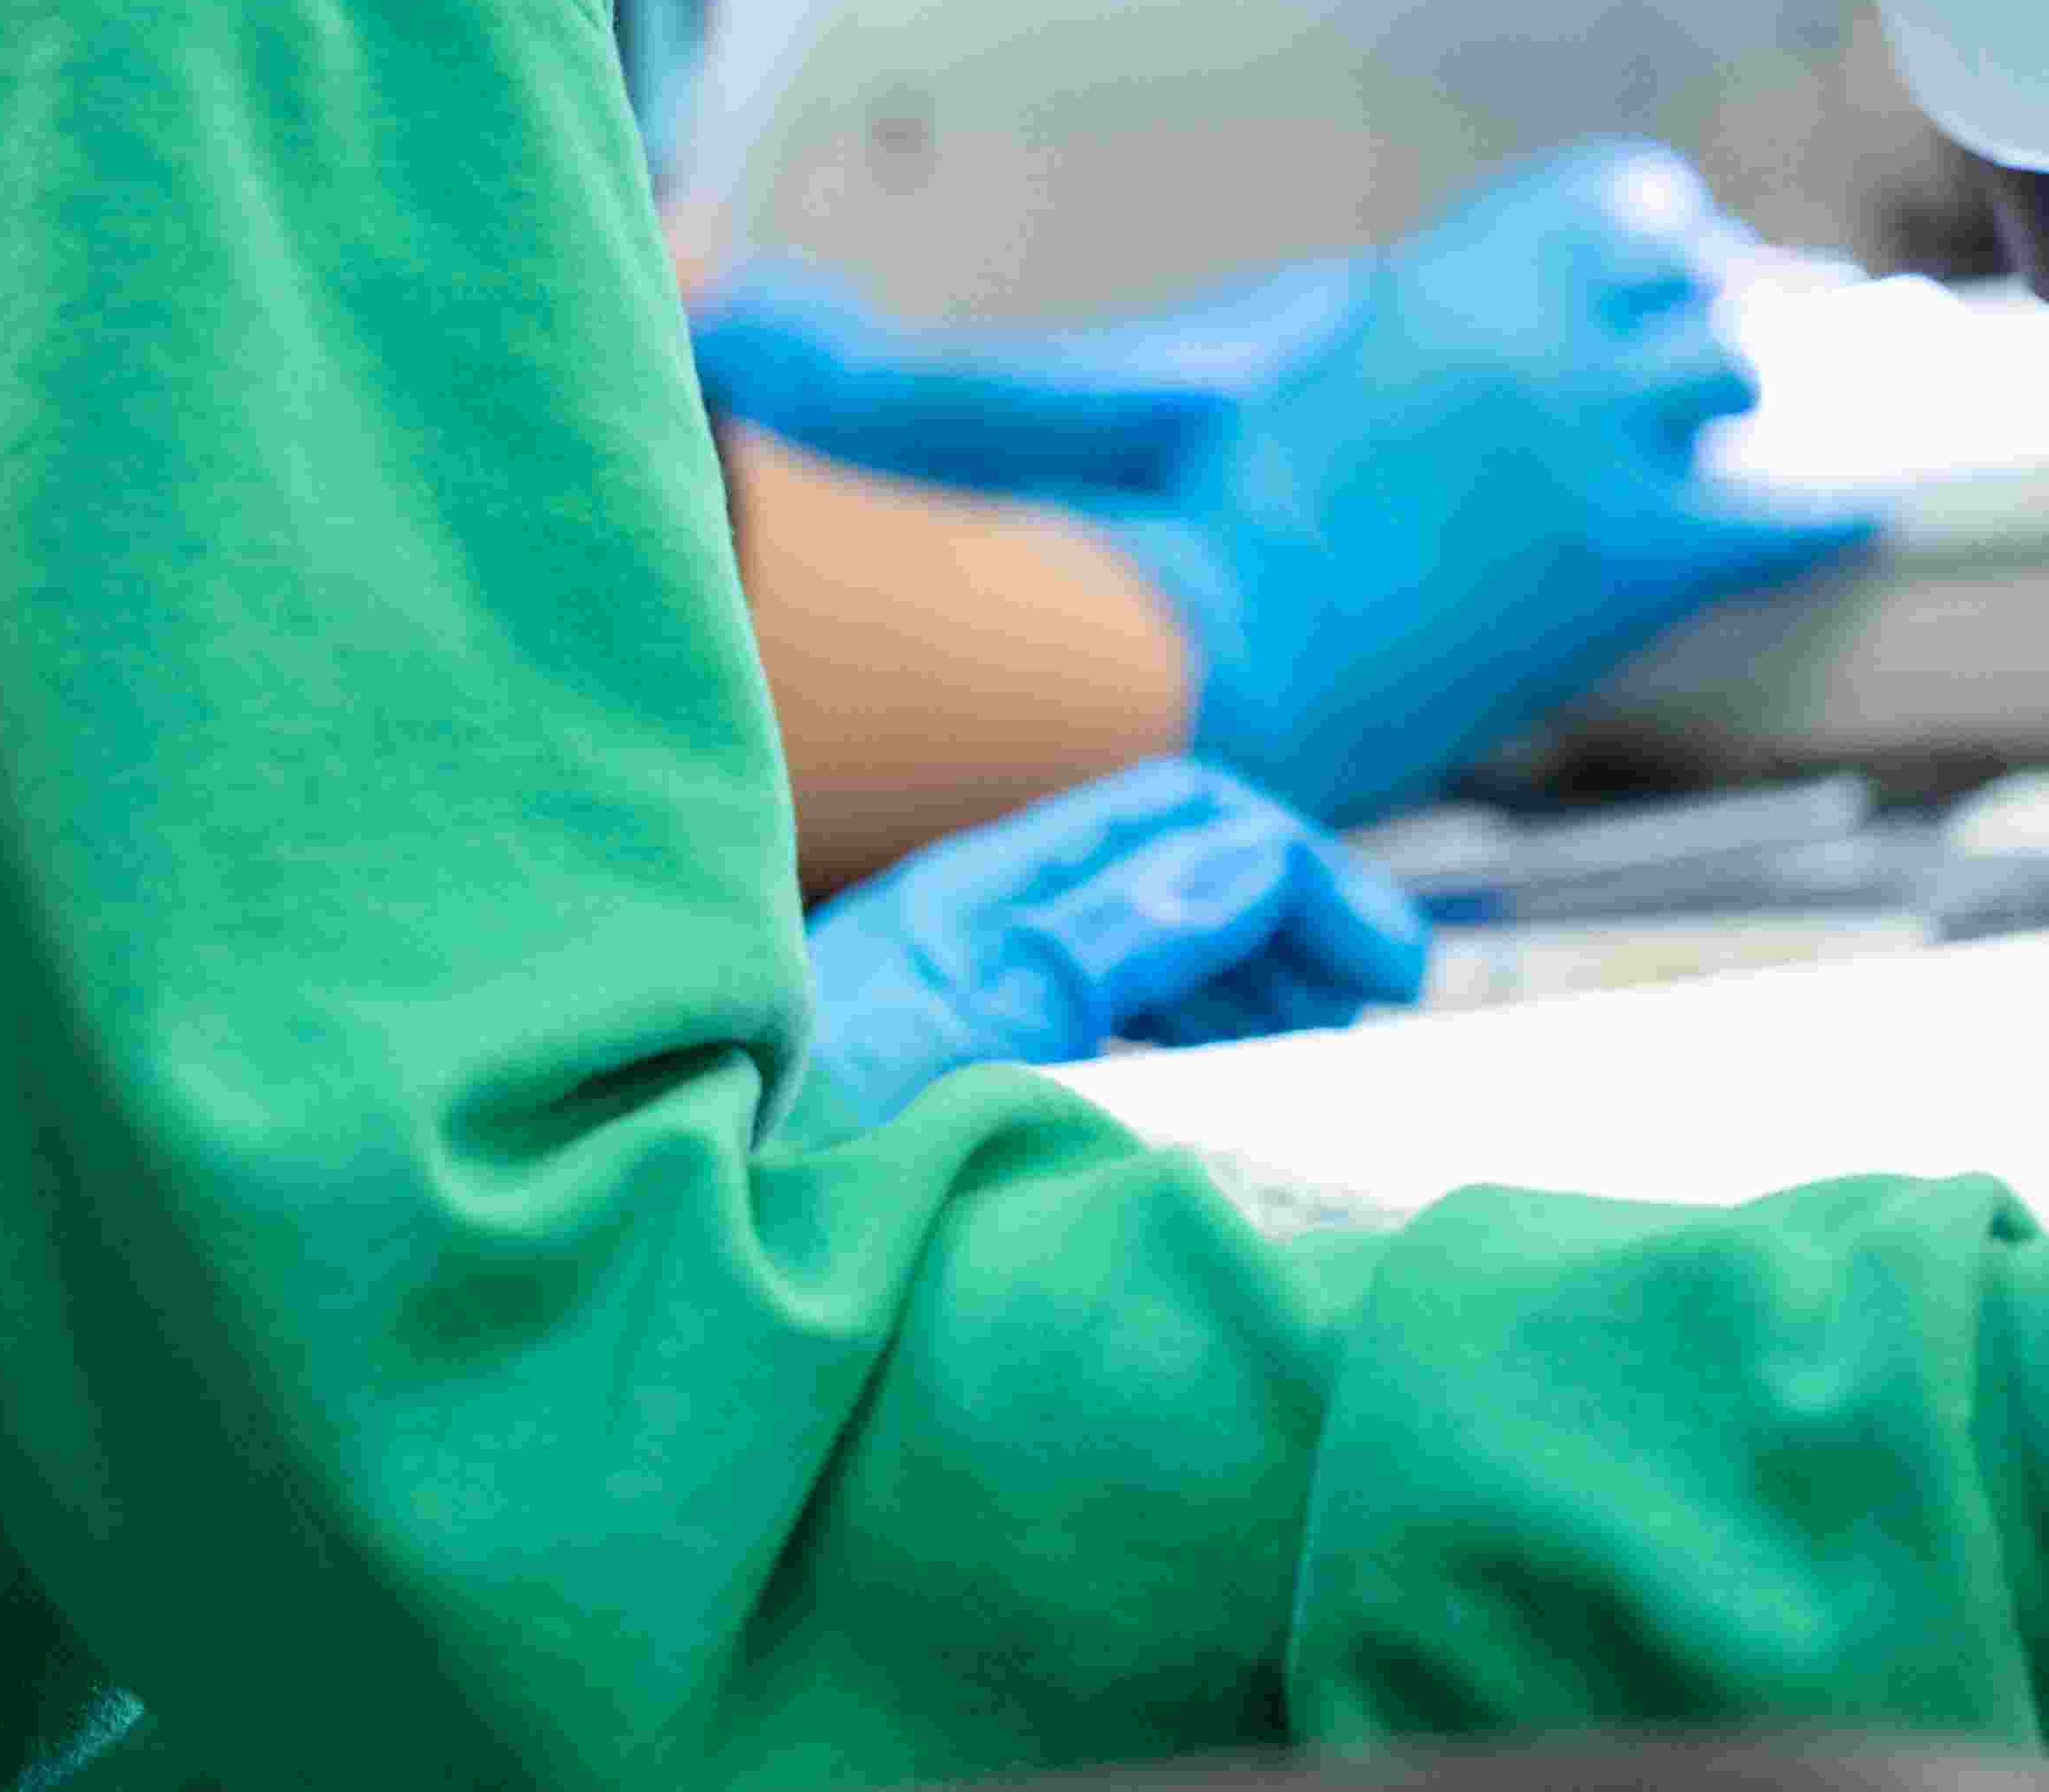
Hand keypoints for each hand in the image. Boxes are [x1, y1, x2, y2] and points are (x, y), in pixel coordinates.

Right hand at [695, 144, 1881, 824]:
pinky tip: (1860, 510)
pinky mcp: (1650, 543)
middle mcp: (1541, 321)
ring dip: (1731, 397)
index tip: (1642, 243)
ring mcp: (1609, 424)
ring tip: (1735, 421)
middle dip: (1690, 310)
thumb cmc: (1162, 530)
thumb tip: (719, 289)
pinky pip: (1783, 503)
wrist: (1232, 654)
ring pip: (1738, 368)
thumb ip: (941, 354)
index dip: (1623, 232)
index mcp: (1440, 272)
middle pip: (1690, 275)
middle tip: (1699, 339)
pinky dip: (1819, 510)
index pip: (1606, 203)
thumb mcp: (1094, 399)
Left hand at [787, 756, 1430, 1138]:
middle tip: (1386, 990)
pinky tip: (1214, 1067)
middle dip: (1290, 905)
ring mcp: (952, 981)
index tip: (1388, 969)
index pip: (1181, 823)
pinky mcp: (938, 1052)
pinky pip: (1091, 996)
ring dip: (1244, 957)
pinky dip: (1177, 1011)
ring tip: (1324, 1025)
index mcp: (982, 901)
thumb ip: (1092, 949)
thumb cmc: (783, 1147)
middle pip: (1169, 862)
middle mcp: (970, 920)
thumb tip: (1240, 861)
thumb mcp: (958, 1038)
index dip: (1300, 874)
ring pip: (1136, 929)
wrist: (661, 1226)